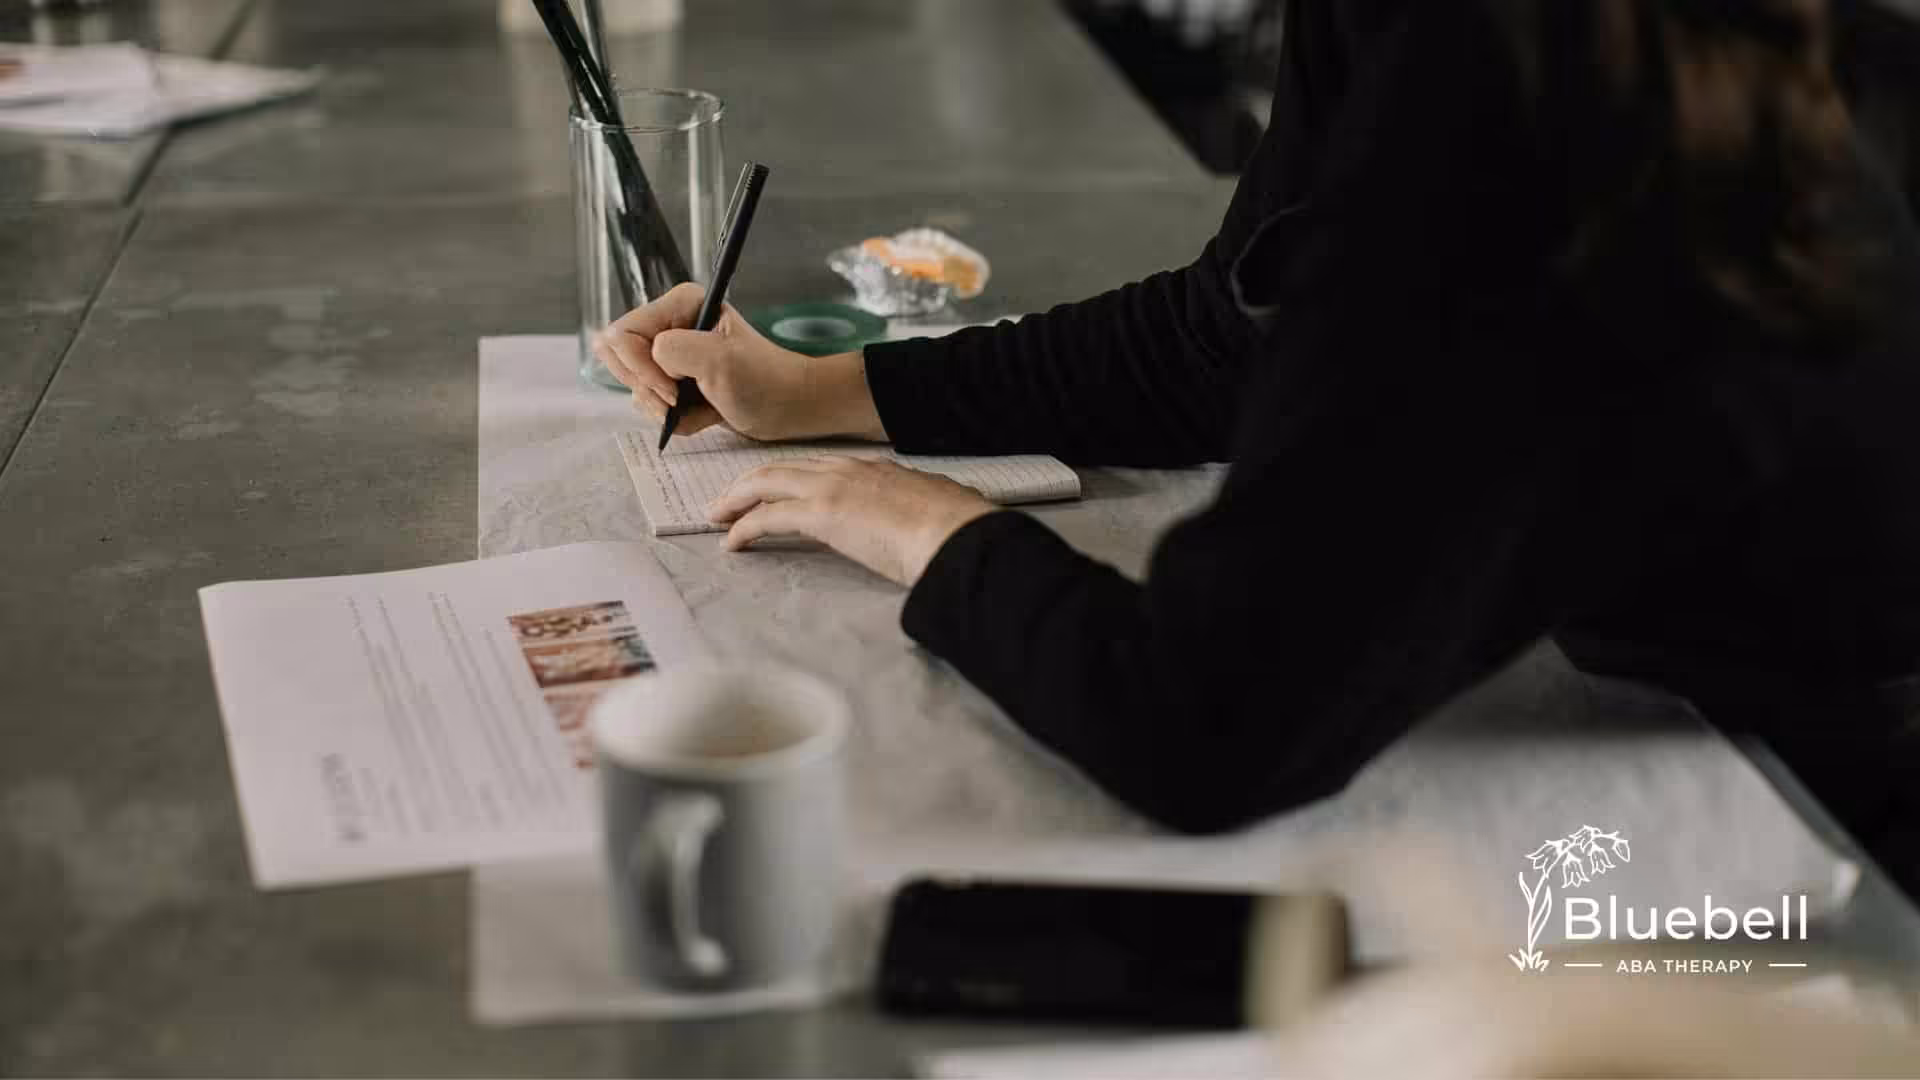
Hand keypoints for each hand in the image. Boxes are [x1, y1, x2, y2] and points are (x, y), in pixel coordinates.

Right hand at [594, 283, 885, 441]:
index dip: (641, 368)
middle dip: (646, 389)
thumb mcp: (721, 362)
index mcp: (680, 305)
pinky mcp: (674, 381)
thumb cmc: (765, 381)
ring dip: (662, 408)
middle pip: (618, 358)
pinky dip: (674, 418)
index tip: (674, 390)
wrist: (791, 408)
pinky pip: (649, 403)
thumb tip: (647, 356)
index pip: (624, 335)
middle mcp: (670, 325)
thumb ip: (674, 350)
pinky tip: (704, 415)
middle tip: (680, 401)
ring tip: (700, 407)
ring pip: (633, 386)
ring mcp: (670, 356)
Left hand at [707, 456, 995, 586]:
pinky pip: (768, 517)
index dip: (790, 480)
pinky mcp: (821, 515)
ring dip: (737, 500)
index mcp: (875, 470)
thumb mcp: (936, 510)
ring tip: (718, 517)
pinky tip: (733, 543)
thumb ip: (919, 513)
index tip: (774, 495)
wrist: (958, 533)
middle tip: (727, 503)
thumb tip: (926, 524)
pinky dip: (745, 528)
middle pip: (783, 469)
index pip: (819, 468)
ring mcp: (833, 488)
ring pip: (767, 483)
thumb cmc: (956, 529)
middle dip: (749, 484)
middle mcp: (848, 470)